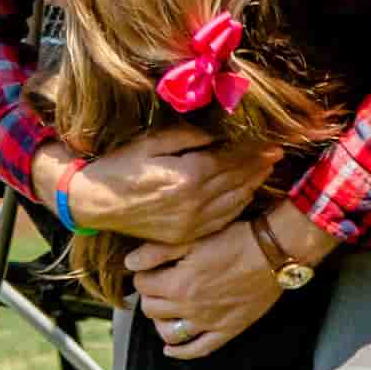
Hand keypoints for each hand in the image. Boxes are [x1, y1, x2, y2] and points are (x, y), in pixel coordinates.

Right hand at [53, 125, 272, 245]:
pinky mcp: (185, 235)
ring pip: (233, 202)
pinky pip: (220, 220)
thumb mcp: (150, 142)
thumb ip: (187, 137)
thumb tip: (216, 134)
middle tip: (276, 154)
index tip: (270, 142)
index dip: (252, 150)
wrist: (94, 203)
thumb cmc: (119, 166)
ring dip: (252, 185)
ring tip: (265, 170)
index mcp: (187, 175)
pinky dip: (236, 205)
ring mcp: (191, 222)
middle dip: (258, 166)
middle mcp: (195, 202)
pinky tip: (243, 194)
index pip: (231, 160)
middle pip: (237, 181)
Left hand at [122, 223, 280, 361]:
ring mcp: (208, 323)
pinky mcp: (227, 330)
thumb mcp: (191, 238)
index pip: (141, 286)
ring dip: (160, 322)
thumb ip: (156, 252)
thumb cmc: (234, 240)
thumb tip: (129, 263)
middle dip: (149, 296)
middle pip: (151, 309)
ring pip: (169, 333)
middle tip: (156, 284)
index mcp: (177, 285)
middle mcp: (189, 309)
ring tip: (163, 310)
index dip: (142, 275)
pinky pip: (199, 349)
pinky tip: (171, 349)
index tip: (148, 269)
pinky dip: (181, 352)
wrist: (273, 252)